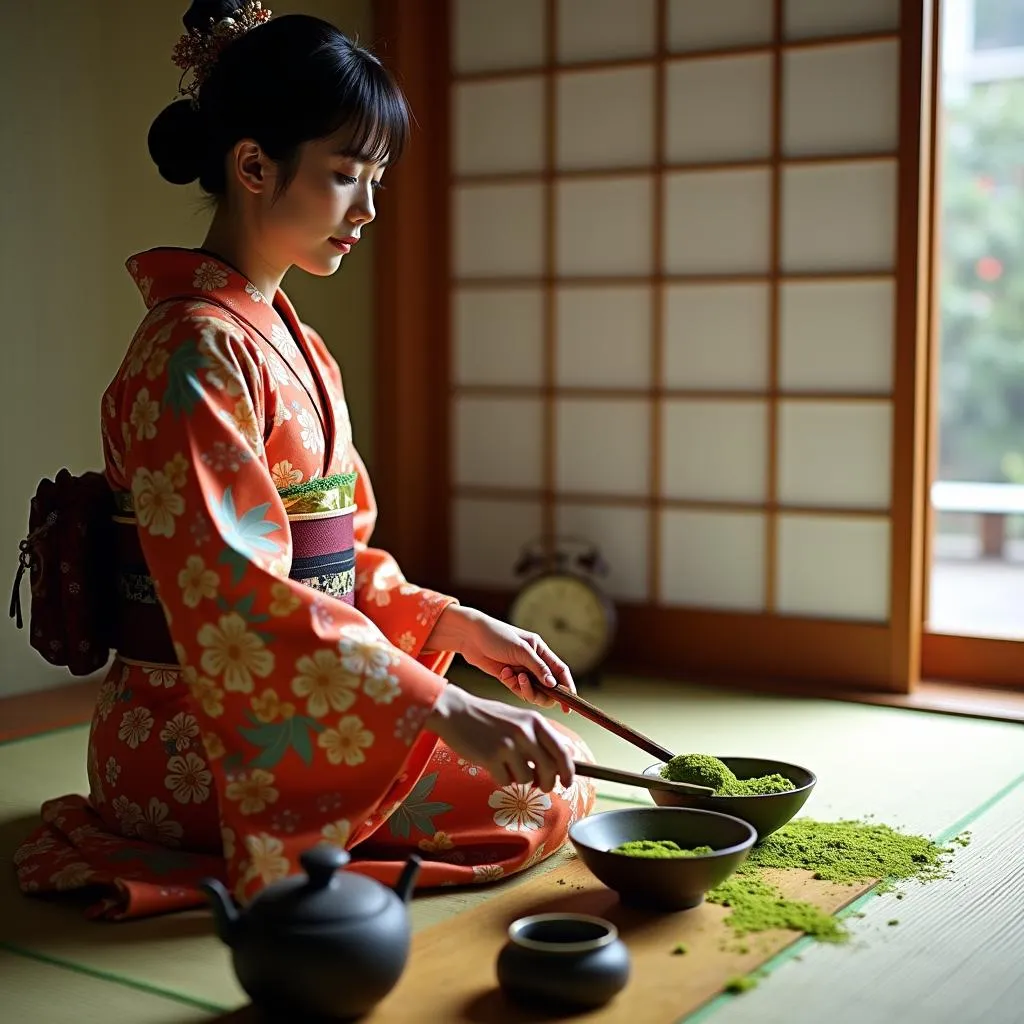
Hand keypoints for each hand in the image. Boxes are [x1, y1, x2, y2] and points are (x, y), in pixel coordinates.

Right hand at [425, 685, 574, 791]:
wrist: (455, 711)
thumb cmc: (488, 717)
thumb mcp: (518, 719)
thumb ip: (539, 736)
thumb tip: (564, 758)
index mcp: (534, 721)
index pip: (561, 751)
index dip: (569, 771)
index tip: (568, 782)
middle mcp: (524, 732)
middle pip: (549, 770)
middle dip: (548, 783)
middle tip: (541, 786)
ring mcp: (508, 745)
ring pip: (527, 779)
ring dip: (519, 779)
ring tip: (508, 766)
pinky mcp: (491, 757)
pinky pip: (506, 781)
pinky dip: (502, 778)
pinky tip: (493, 765)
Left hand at [427, 607, 575, 709]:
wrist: (470, 636)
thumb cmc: (497, 636)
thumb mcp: (521, 650)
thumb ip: (538, 668)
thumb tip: (553, 685)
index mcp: (541, 651)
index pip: (561, 671)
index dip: (568, 687)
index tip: (569, 705)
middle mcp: (534, 662)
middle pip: (548, 687)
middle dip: (541, 692)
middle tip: (526, 686)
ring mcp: (522, 671)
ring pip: (533, 691)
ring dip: (524, 688)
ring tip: (513, 676)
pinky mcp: (509, 678)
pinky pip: (517, 690)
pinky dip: (512, 684)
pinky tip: (503, 673)